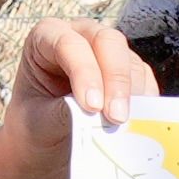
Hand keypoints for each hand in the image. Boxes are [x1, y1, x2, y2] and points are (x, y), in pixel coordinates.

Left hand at [0, 17, 160, 178]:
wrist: (45, 142)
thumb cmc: (34, 125)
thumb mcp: (39, 121)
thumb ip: (64, 112)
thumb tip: (96, 112)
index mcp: (46, 37)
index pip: (68, 44)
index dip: (84, 72)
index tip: (91, 107)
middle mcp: (79, 35)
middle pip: (107, 42)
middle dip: (115, 79)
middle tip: (116, 117)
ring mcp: (107, 52)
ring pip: (130, 61)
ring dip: (131, 94)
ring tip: (123, 126)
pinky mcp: (128, 72)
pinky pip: (144, 79)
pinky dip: (143, 101)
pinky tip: (136, 122)